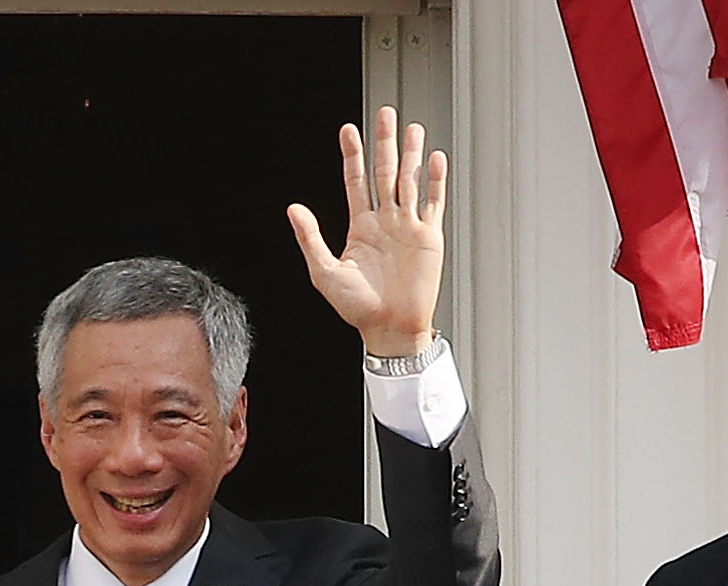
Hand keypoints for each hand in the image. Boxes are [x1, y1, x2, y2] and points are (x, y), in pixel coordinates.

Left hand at [288, 109, 446, 359]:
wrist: (389, 328)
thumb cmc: (357, 308)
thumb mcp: (325, 273)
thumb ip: (310, 239)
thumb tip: (293, 209)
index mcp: (360, 227)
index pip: (355, 181)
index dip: (352, 156)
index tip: (348, 131)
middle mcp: (385, 222)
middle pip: (384, 172)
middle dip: (384, 143)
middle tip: (385, 114)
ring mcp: (408, 227)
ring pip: (410, 181)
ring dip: (411, 155)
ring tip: (412, 128)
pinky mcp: (429, 237)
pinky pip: (433, 203)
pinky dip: (435, 181)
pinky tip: (434, 159)